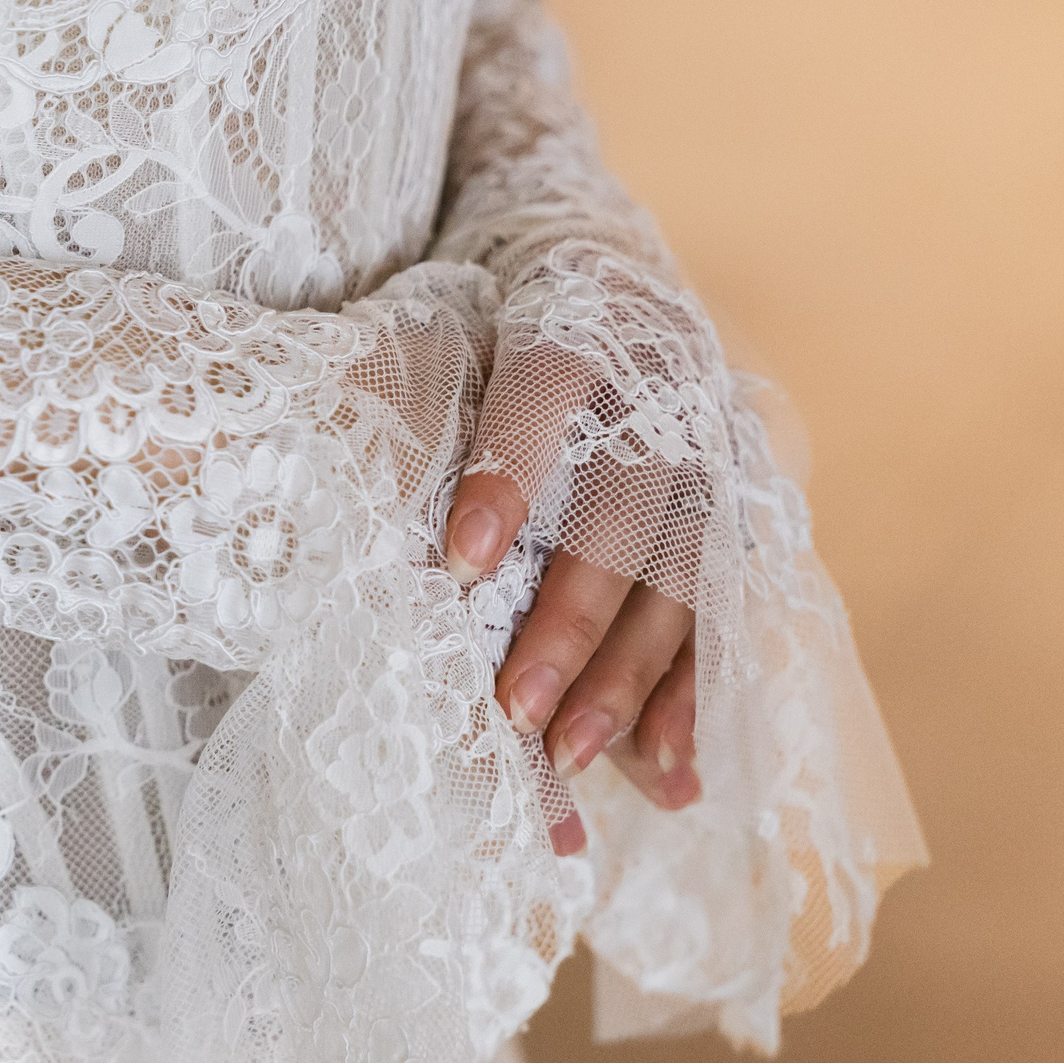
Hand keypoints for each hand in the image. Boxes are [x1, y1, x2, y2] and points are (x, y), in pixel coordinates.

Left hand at [441, 342, 703, 856]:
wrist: (622, 295)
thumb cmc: (508, 338)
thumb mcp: (461, 339)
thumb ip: (415, 396)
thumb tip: (329, 464)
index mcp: (577, 337)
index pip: (541, 399)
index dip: (506, 480)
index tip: (462, 563)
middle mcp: (658, 399)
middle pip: (622, 515)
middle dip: (572, 620)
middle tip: (515, 711)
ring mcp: (711, 461)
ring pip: (683, 577)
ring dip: (630, 676)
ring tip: (575, 756)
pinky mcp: (734, 517)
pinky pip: (720, 616)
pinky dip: (691, 693)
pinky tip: (666, 766)